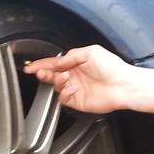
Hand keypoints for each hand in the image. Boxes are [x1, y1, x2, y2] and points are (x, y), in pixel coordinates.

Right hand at [23, 45, 153, 113]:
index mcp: (76, 63)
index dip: (41, 64)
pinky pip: (63, 98)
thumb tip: (57, 61)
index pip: (54, 63)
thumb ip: (70, 56)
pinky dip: (65, 93)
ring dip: (57, 81)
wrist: (123, 85)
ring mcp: (75, 89)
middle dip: (44, 73)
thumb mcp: (90, 52)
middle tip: (40, 72)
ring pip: (56, 87)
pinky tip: (72, 88)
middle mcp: (74, 76)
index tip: (30, 66)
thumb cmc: (112, 67)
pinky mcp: (78, 101)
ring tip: (66, 78)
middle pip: (52, 75)